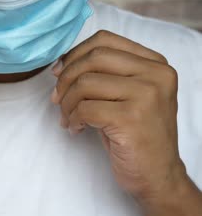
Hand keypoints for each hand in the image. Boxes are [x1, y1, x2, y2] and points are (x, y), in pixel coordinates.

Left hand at [50, 30, 186, 200]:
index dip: (74, 54)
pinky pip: (85, 109)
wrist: (157, 175)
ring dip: (66, 103)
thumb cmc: (134, 134)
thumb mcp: (125, 96)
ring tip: (68, 118)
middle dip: (65, 79)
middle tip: (57, 100)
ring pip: (85, 83)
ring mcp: (147, 95)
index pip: (104, 40)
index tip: (58, 73)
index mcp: (155, 64)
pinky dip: (73, 119)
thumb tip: (61, 64)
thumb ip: (103, 74)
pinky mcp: (132, 118)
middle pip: (93, 58)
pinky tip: (76, 130)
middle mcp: (155, 74)